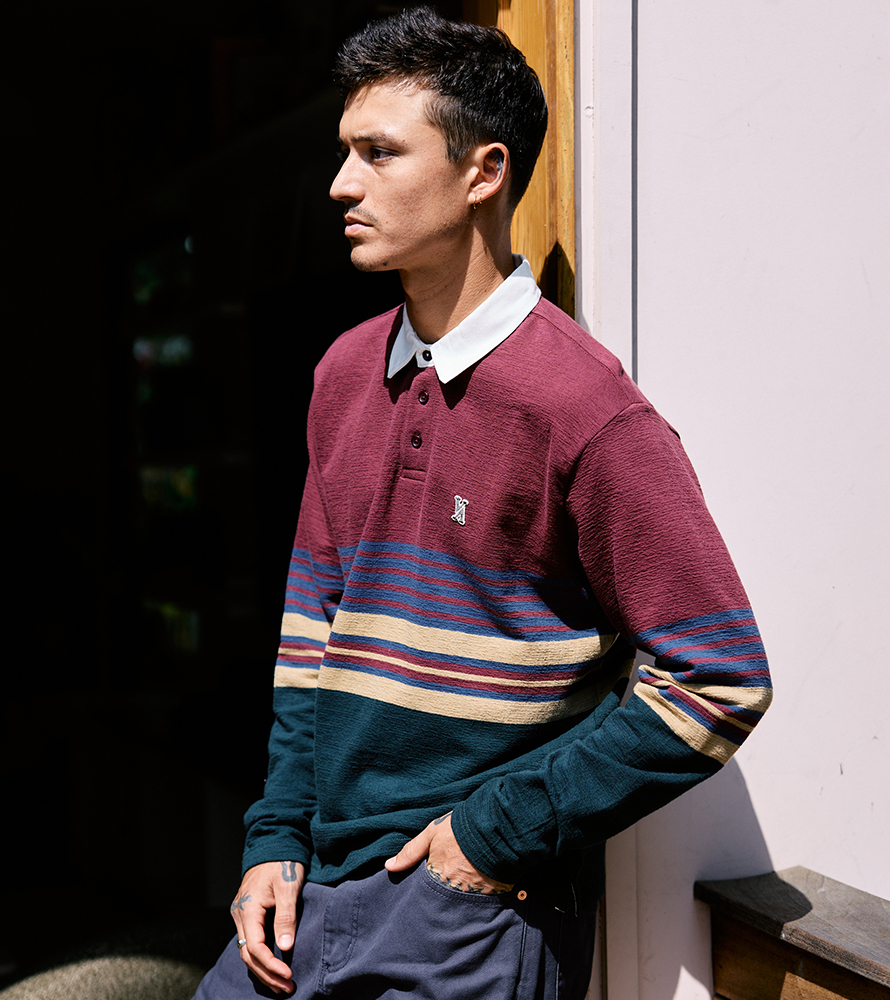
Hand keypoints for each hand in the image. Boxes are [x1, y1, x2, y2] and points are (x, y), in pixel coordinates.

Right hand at [229, 859, 304, 994]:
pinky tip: (273, 966)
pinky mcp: (248, 913)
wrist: (274, 843)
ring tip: (282, 984)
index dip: (271, 966)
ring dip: (264, 970)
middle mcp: (240, 914)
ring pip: (248, 951)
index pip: (255, 948)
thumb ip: (285, 916)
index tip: (289, 976)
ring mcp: (242, 914)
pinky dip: (261, 958)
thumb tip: (284, 947)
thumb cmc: (283, 862)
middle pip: (249, 955)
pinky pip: (250, 941)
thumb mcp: (288, 886)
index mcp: (248, 908)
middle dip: (267, 975)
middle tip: (288, 988)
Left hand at [384, 812, 512, 893]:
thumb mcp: (432, 833)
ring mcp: (475, 893)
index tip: (429, 889)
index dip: (428, 890)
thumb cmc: (461, 827)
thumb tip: (389, 866)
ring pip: (464, 903)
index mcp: (437, 875)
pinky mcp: (495, 893)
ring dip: (464, 898)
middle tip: (447, 892)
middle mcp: (454, 888)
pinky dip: (483, 897)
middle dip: (444, 899)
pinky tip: (484, 889)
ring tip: (466, 890)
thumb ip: (411, 851)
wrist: (495, 824)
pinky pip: (486, 902)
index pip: (426, 893)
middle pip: (445, 901)